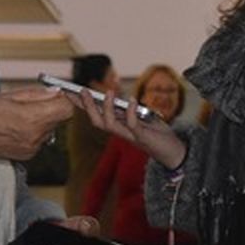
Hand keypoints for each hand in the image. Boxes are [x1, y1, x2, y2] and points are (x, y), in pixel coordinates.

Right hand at [0, 88, 73, 162]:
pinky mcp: (29, 154)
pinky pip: (41, 138)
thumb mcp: (9, 95)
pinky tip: (17, 125)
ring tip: (21, 113)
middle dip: (53, 106)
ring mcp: (33, 147)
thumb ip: (36, 94)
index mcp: (32, 118)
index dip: (65, 98)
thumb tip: (56, 91)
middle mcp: (36, 135)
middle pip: (60, 118)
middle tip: (37, 99)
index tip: (59, 92)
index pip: (66, 108)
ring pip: (51, 128)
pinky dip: (35, 129)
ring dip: (43, 118)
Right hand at [66, 85, 187, 169]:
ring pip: (110, 125)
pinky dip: (131, 112)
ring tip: (107, 92)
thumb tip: (121, 98)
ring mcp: (130, 136)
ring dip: (107, 109)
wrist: (174, 153)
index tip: (70, 92)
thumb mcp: (142, 119)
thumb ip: (131, 111)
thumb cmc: (158, 135)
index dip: (82, 105)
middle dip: (88, 107)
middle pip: (98, 121)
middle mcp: (121, 133)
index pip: (96, 115)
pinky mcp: (143, 137)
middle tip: (82, 91)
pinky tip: (133, 100)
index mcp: (119, 127)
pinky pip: (133, 125)